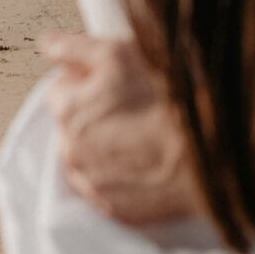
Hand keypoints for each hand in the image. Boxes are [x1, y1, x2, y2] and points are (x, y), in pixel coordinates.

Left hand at [40, 32, 203, 225]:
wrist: (207, 149)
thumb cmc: (165, 96)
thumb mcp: (118, 52)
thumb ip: (73, 47)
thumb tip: (46, 44)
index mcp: (67, 111)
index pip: (60, 88)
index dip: (87, 80)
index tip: (114, 81)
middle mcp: (71, 152)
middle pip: (73, 125)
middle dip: (94, 115)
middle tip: (134, 106)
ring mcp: (94, 184)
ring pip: (90, 157)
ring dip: (107, 146)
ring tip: (144, 134)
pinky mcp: (117, 209)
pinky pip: (110, 187)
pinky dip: (122, 175)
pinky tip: (147, 160)